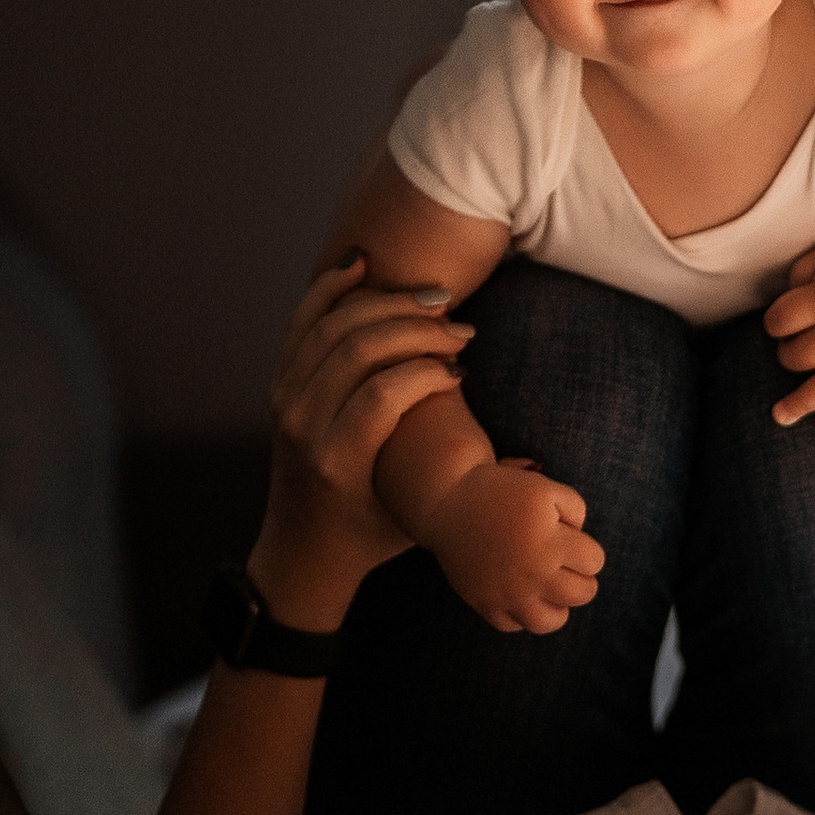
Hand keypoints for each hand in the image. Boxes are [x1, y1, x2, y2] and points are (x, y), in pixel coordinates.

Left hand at [253, 257, 477, 624]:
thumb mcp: (418, 519)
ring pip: (332, 326)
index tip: (463, 370)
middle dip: (417, 328)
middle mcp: (303, 424)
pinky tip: (363, 268)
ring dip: (386, 303)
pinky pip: (303, 321)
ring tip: (434, 301)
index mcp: (337, 461)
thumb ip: (467, 491)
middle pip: (358, 348)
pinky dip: (330, 289)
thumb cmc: (372, 534)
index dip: (429, 369)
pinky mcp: (281, 383)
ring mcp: (285, 399)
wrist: (303, 546)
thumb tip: (534, 467)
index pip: (383, 393)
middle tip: (460, 329)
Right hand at [419, 456, 604, 636]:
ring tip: (550, 590)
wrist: (447, 500)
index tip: (571, 541)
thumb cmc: (501, 490)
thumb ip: (576, 510)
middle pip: (582, 594)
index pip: (594, 561)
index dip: (587, 549)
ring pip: (549, 623)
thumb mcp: (546, 488)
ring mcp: (506, 593)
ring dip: (558, 608)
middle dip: (582, 579)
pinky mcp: (483, 603)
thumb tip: (580, 540)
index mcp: (551, 543)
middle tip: (567, 566)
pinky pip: (512, 626)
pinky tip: (521, 595)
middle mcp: (531, 573)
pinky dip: (520, 615)